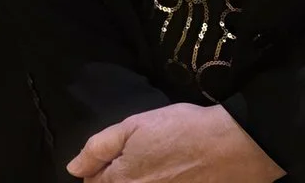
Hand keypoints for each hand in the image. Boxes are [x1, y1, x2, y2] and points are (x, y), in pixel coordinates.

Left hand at [66, 103, 285, 181]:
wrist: (230, 146)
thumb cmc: (180, 129)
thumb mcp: (133, 126)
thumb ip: (98, 148)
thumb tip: (73, 168)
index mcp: (120, 180)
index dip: (94, 172)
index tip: (102, 164)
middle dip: (111, 180)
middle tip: (133, 164)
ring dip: (134, 181)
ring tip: (150, 168)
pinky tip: (167, 175)